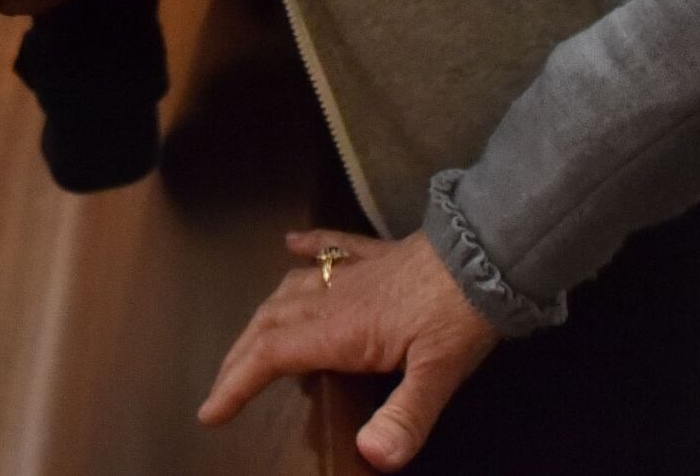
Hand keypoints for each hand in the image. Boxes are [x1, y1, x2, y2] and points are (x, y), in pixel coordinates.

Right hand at [199, 230, 500, 470]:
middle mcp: (333, 297)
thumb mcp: (438, 375)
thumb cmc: (461, 315)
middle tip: (222, 390)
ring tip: (248, 341)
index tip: (210, 412)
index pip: (271, 356)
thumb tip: (371, 457)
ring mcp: (353, 271)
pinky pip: (329, 247)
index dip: (236, 384)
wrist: (489, 252)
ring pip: (288, 289)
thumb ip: (404, 417)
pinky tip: (290, 244)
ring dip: (262, 317)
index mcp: (340, 329)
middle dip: (239, 359)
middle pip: (268, 325)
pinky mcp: (375, 254)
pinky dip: (305, 247)